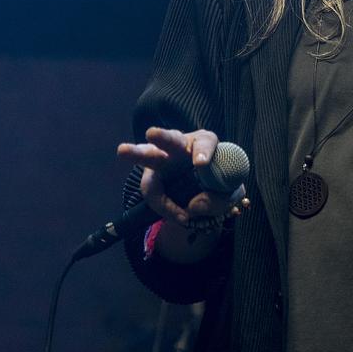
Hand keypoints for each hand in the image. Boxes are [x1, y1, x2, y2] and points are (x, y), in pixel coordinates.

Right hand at [116, 127, 247, 225]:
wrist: (204, 193)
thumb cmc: (218, 183)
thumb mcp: (229, 193)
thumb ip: (217, 199)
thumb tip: (192, 207)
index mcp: (203, 144)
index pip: (206, 143)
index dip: (204, 152)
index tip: (201, 163)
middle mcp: (181, 148)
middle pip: (170, 139)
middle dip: (161, 136)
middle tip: (152, 134)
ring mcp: (163, 162)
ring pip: (148, 155)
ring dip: (135, 153)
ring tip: (123, 150)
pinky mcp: (152, 180)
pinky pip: (152, 192)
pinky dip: (164, 206)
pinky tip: (181, 218)